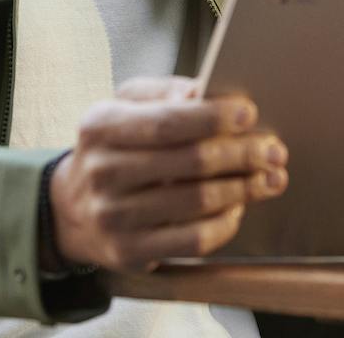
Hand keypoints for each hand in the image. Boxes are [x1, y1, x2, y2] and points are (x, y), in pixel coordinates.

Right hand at [48, 76, 287, 272]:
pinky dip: (225, 223)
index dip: (213, 118)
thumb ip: (164, 93)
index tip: (249, 113)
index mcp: (100, 125)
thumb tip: (204, 92)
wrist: (71, 208)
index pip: (167, 121)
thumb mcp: (124, 107)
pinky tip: (238, 207)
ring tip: (269, 177)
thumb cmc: (112, 148)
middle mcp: (102, 171)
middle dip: (241, 154)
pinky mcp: (129, 251)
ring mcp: (114, 216)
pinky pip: (194, 239)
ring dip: (243, 188)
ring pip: (197, 201)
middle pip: (189, 161)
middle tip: (273, 149)